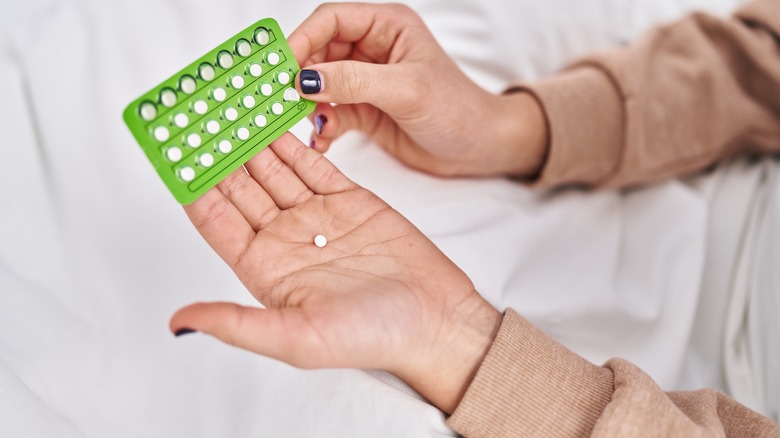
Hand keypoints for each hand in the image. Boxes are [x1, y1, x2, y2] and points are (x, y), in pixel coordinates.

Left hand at [170, 133, 500, 412]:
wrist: (436, 320)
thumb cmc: (372, 337)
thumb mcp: (297, 339)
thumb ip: (236, 324)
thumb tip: (178, 323)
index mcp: (265, 269)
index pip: (217, 220)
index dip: (194, 187)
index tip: (174, 153)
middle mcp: (285, 239)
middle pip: (241, 186)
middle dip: (217, 153)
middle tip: (198, 114)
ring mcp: (317, 215)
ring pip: (273, 167)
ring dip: (250, 138)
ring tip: (229, 105)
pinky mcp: (349, 198)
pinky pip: (311, 162)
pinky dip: (292, 138)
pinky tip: (274, 116)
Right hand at [288, 3, 547, 177]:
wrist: (478, 148)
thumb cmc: (457, 108)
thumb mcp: (405, 90)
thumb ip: (354, 81)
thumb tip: (306, 78)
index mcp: (387, 26)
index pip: (331, 20)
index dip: (302, 39)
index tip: (282, 66)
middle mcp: (373, 49)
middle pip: (319, 52)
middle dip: (300, 76)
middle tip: (282, 99)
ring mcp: (367, 80)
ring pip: (321, 85)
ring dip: (309, 105)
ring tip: (308, 124)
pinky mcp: (365, 110)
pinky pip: (331, 113)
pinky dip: (322, 126)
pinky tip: (322, 140)